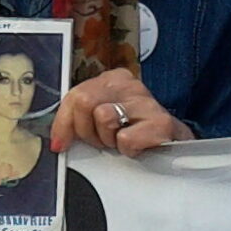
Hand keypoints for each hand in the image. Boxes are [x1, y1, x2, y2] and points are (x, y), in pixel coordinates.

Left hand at [50, 67, 191, 158]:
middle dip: (87, 131)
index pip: (74, 94)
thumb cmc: (134, 132)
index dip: (64, 122)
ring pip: (103, 118)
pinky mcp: (160, 122)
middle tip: (102, 141)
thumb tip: (57, 139)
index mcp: (112, 79)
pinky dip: (128, 150)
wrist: (172, 144)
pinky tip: (138, 146)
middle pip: (84, 102)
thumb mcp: (102, 119)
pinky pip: (125, 139)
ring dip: (109, 140)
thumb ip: (78, 119)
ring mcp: (146, 101)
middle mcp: (129, 84)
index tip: (61, 143)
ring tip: (122, 141)